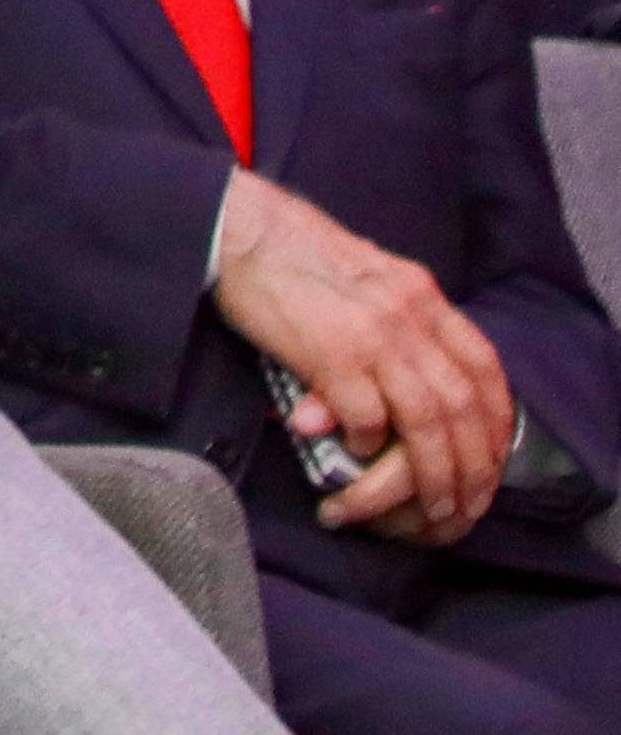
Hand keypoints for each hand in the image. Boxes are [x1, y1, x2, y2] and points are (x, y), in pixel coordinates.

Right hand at [213, 168, 519, 545]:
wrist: (240, 228)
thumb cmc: (295, 253)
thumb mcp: (369, 277)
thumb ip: (400, 319)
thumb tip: (418, 372)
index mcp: (421, 294)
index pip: (484, 367)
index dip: (495, 420)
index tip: (490, 456)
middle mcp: (408, 315)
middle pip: (462, 405)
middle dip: (472, 465)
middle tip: (465, 502)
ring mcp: (372, 334)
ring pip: (426, 421)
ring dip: (432, 473)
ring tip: (428, 505)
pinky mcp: (330, 352)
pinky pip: (367, 416)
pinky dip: (370, 444)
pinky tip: (357, 450)